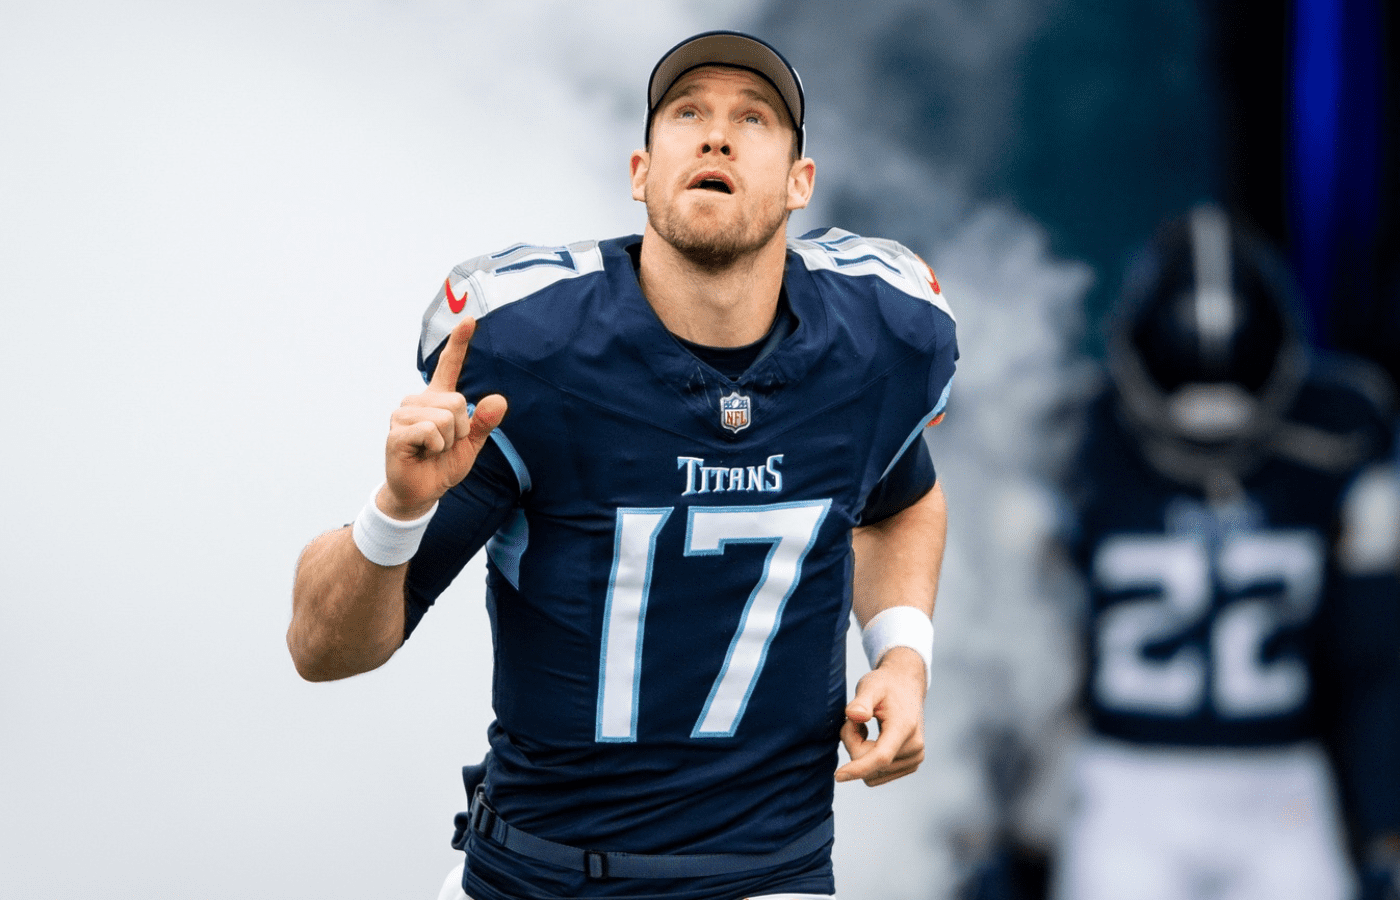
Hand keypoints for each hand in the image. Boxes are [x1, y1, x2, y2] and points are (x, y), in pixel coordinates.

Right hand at [381, 317, 506, 518]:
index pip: (449, 366)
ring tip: (433, 450)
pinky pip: (430, 431)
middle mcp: (418, 401)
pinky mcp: (396, 433)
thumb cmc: (444, 464)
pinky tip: (423, 454)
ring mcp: (403, 415)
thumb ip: (484, 422)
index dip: (459, 343)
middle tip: (446, 444)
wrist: (423, 491)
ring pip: (444, 417)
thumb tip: (499, 400)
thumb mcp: (472, 444)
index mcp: (438, 399)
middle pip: (456, 401)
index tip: (470, 319)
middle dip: (460, 429)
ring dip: (447, 441)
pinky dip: (435, 447)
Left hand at [835, 647, 925, 785]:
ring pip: (872, 773)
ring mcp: (915, 759)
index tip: (838, 776)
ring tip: (865, 727)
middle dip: (854, 745)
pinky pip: (877, 775)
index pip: (881, 757)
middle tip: (854, 720)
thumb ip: (861, 701)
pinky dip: (867, 760)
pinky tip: (872, 738)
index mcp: (905, 727)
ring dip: (860, 753)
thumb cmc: (885, 686)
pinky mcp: (911, 765)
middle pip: (870, 765)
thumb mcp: (870, 686)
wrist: (906, 687)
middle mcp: (915, 747)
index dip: (858, 768)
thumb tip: (854, 716)